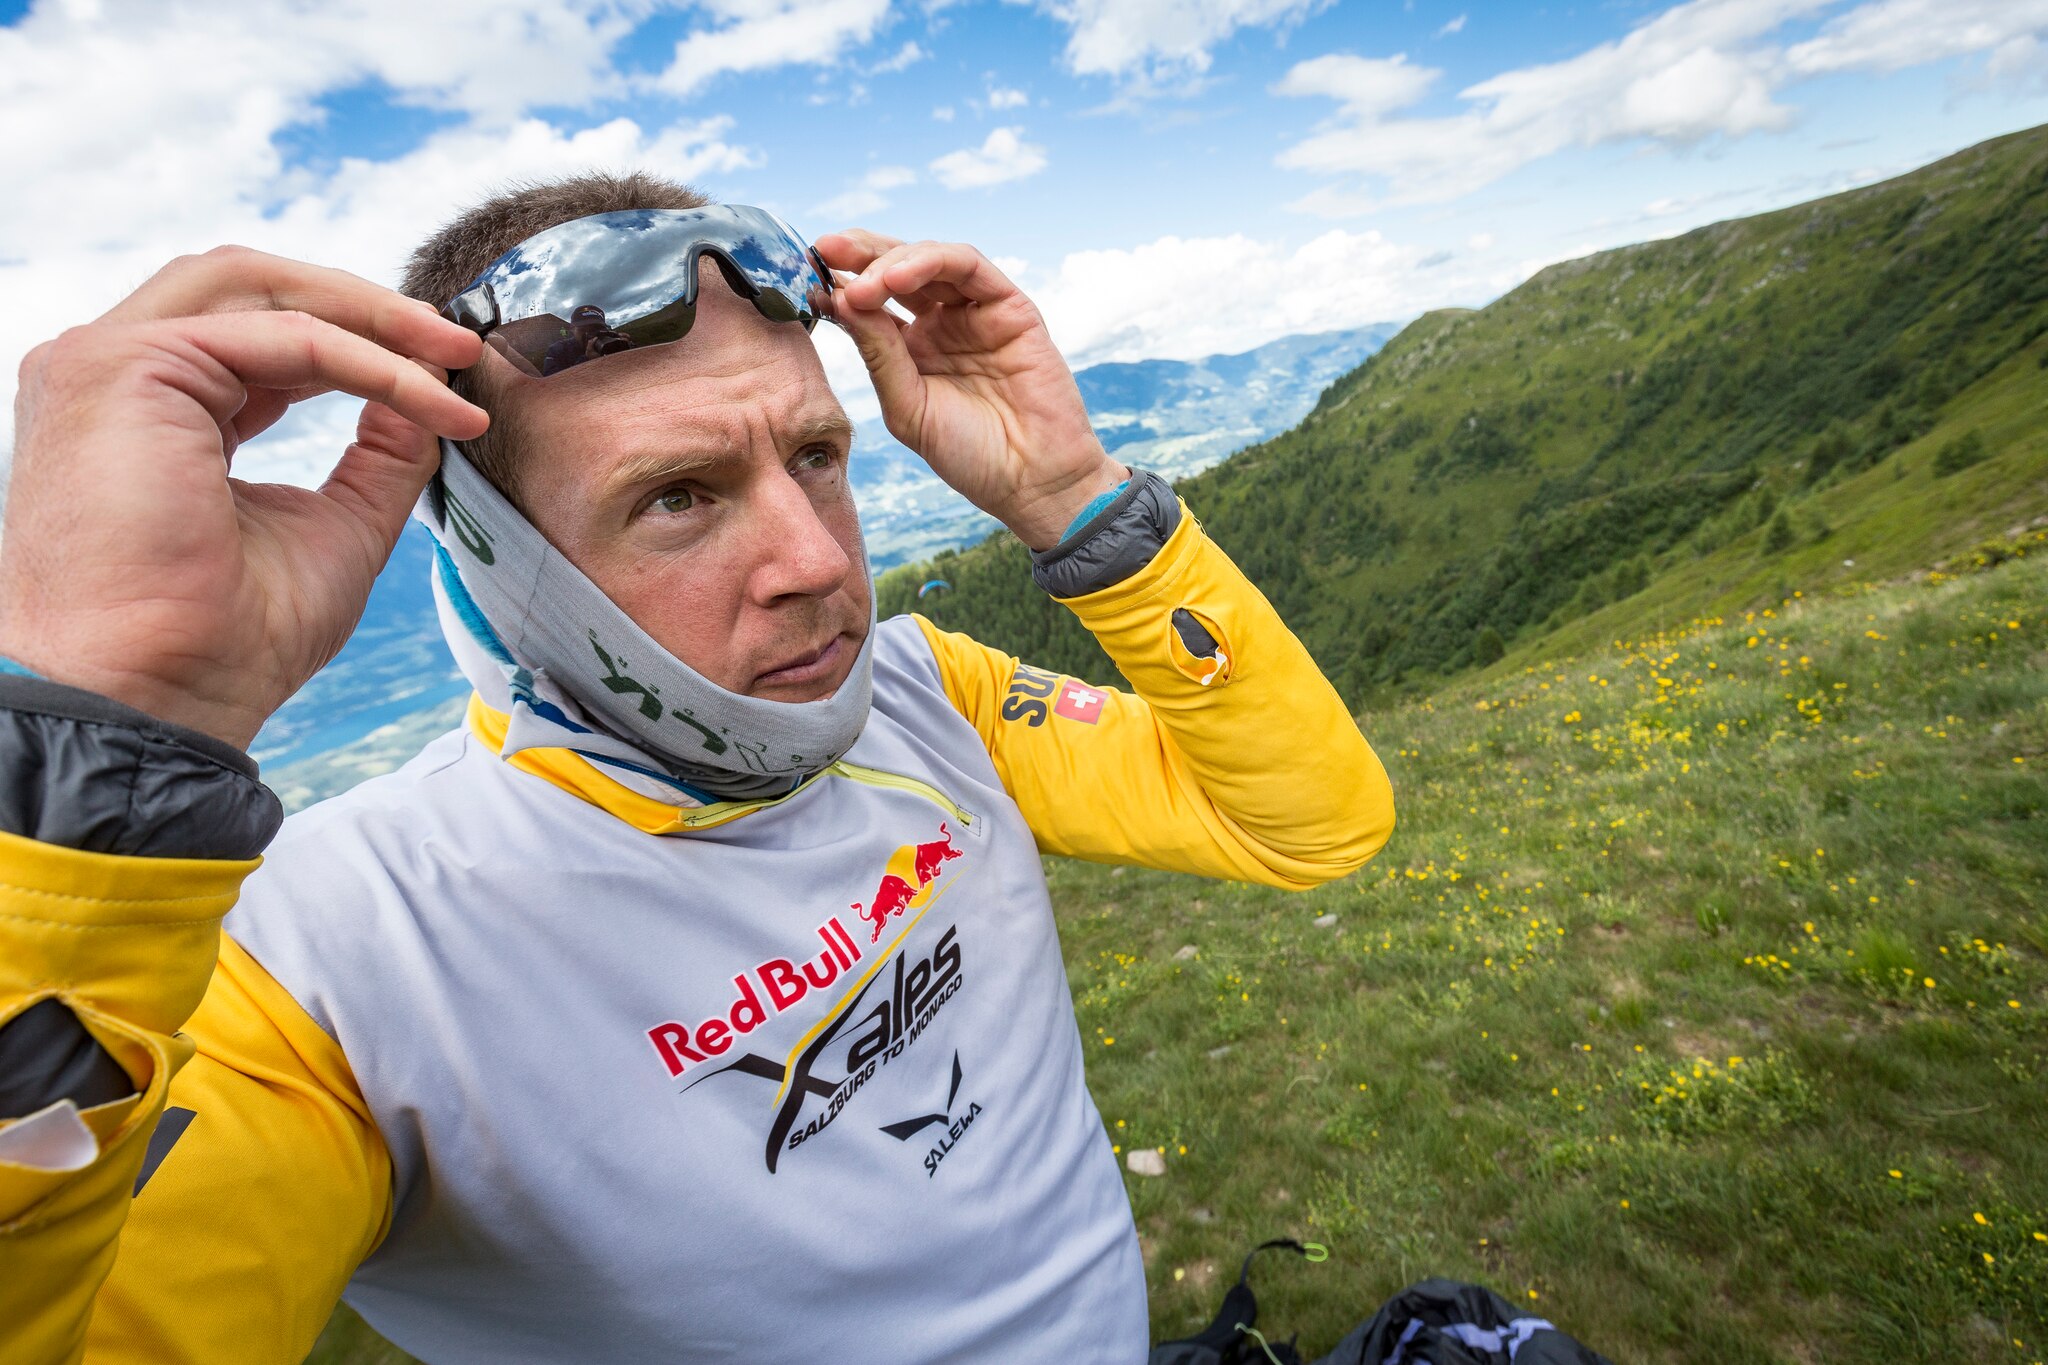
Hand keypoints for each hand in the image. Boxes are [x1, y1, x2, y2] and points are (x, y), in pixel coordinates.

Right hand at [0, 247, 486, 749]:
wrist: (162, 698)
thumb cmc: (229, 641)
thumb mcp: (335, 527)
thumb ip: (380, 455)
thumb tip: (434, 394)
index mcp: (151, 409)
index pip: (258, 337)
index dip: (358, 344)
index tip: (448, 373)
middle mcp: (115, 374)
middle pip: (250, 285)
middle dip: (365, 306)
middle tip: (458, 345)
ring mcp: (108, 363)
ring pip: (259, 287)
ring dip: (369, 314)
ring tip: (454, 354)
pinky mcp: (127, 367)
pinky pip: (284, 338)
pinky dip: (369, 362)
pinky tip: (431, 398)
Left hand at [814, 231, 1125, 551]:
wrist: (1032, 481)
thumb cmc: (971, 455)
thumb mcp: (907, 408)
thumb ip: (878, 354)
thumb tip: (840, 298)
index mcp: (913, 348)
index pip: (871, 301)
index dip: (838, 285)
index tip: (802, 281)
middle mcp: (943, 322)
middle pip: (895, 269)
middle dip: (858, 255)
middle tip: (824, 251)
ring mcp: (976, 311)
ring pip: (928, 260)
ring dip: (890, 261)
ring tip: (862, 283)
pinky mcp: (1010, 306)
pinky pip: (969, 265)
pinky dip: (930, 261)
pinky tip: (895, 278)